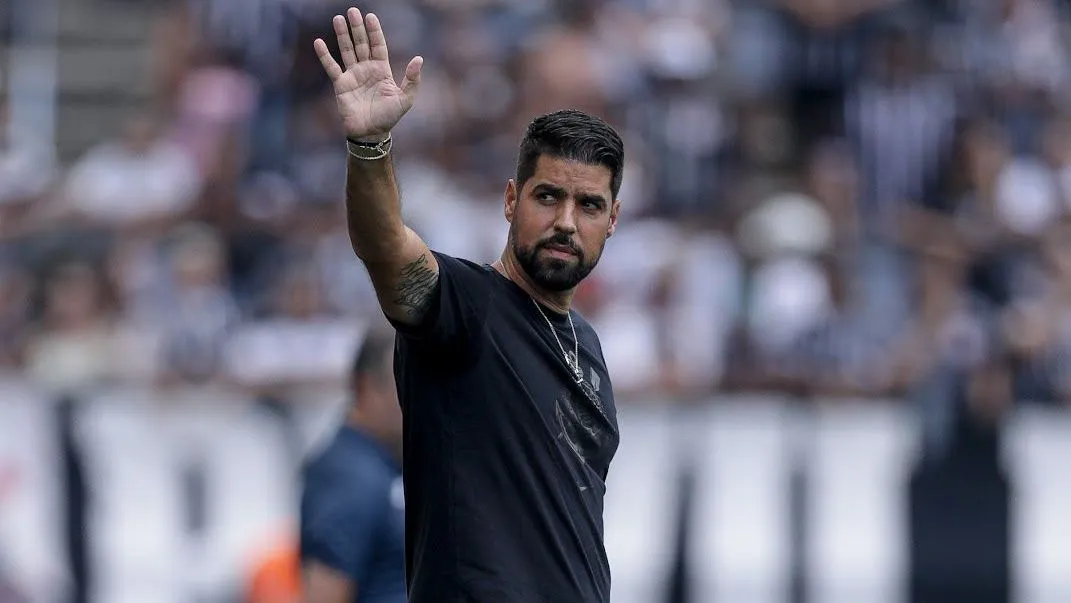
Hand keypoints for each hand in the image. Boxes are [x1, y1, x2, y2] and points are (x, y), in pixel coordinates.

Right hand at [314, 7, 422, 141]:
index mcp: (382, 70)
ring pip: (347, 50)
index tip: (370, 17)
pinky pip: (331, 67)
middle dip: (357, 28)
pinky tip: (319, 42)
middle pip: (361, 43)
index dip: (374, 31)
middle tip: (353, 11)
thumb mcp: (405, 99)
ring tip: (338, 18)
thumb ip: (412, 79)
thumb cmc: (389, 117)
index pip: (378, 45)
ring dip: (342, 35)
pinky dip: (325, 55)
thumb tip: (418, 58)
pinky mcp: (340, 84)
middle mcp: (366, 69)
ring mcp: (353, 75)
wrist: (370, 133)